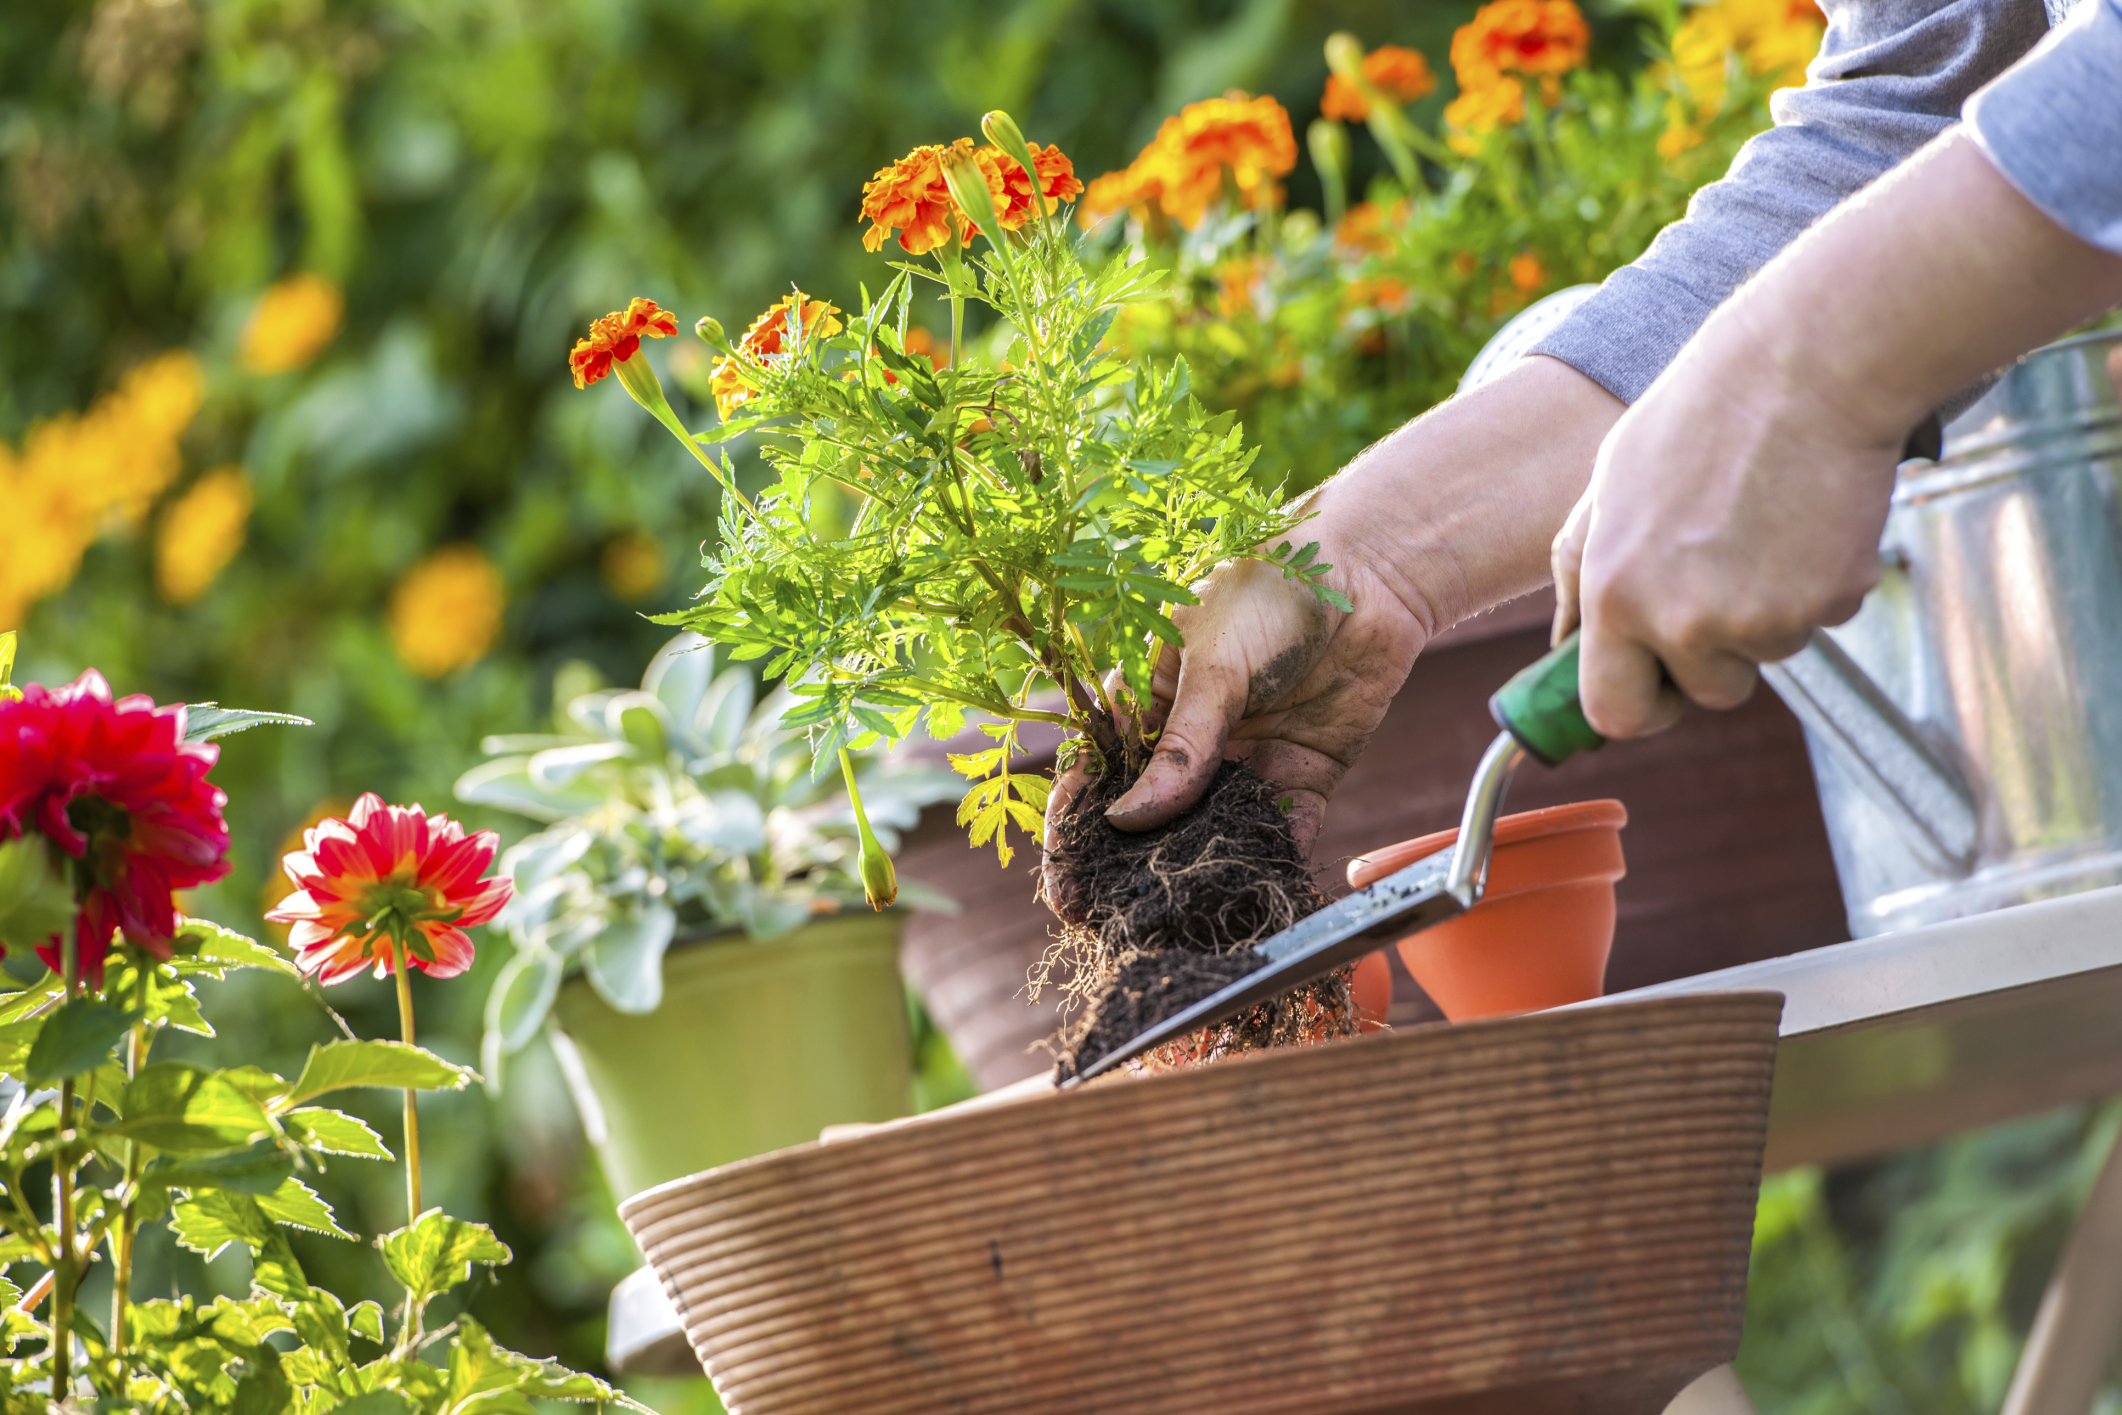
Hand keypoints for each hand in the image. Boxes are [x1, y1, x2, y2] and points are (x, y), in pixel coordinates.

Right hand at [1041, 356, 1621, 910]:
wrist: (1369, 573)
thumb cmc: (1270, 591)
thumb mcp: (1212, 663)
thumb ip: (1181, 746)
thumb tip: (1126, 821)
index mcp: (1148, 701)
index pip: (1097, 774)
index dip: (1077, 830)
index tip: (1067, 885)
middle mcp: (1191, 741)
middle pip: (1148, 820)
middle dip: (1127, 872)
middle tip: (1111, 925)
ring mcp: (1245, 762)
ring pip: (1211, 834)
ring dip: (1196, 877)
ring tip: (1179, 930)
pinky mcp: (1302, 777)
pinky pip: (1282, 833)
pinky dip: (1272, 867)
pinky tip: (1257, 904)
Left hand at [1550, 331, 1897, 738]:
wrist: (1804, 369)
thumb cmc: (1697, 421)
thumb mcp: (1606, 490)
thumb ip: (1580, 576)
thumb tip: (1562, 646)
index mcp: (1614, 595)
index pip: (1614, 712)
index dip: (1640, 706)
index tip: (1657, 688)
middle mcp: (1681, 620)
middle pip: (1705, 694)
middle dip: (1715, 662)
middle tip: (1723, 583)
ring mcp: (1760, 619)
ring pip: (1767, 655)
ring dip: (1767, 611)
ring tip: (1760, 527)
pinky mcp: (1828, 602)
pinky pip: (1819, 620)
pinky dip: (1815, 584)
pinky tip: (1803, 519)